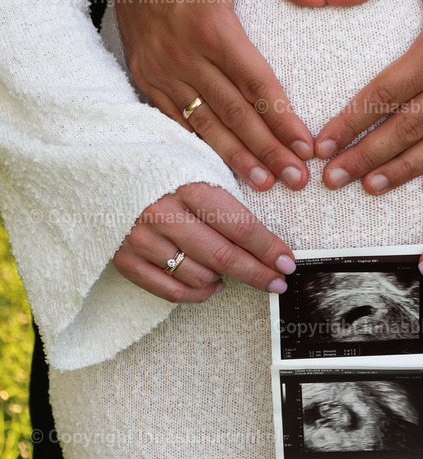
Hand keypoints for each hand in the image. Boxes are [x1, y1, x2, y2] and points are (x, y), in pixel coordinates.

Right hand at [112, 0, 323, 190]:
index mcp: (212, 26)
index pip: (256, 84)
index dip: (282, 119)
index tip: (306, 145)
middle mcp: (184, 55)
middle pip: (234, 113)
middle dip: (267, 150)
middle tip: (296, 179)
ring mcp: (161, 69)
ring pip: (204, 124)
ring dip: (236, 157)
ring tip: (264, 185)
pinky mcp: (146, 76)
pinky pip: (176, 120)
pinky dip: (199, 145)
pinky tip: (219, 166)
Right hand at [113, 182, 296, 302]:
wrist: (98, 173)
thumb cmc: (155, 168)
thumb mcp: (193, 165)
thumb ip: (224, 196)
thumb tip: (263, 235)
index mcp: (186, 185)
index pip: (239, 226)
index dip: (269, 248)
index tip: (288, 262)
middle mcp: (162, 214)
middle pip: (224, 257)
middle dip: (258, 272)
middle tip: (278, 282)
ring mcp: (140, 240)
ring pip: (199, 276)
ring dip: (225, 280)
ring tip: (237, 273)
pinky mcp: (125, 260)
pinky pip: (170, 291)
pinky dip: (197, 293)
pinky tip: (212, 285)